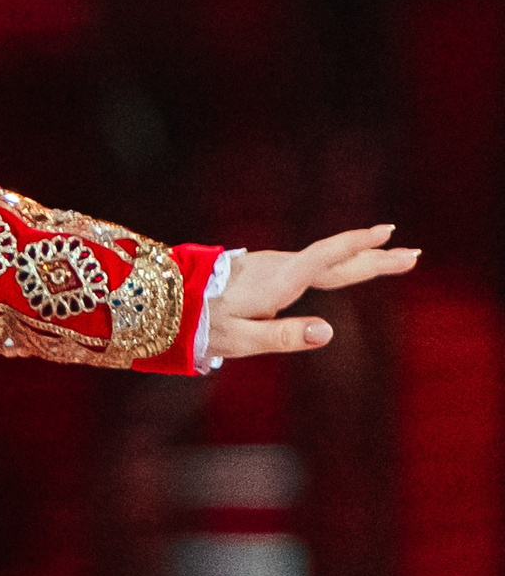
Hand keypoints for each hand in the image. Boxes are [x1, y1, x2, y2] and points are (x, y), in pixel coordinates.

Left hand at [207, 224, 418, 359]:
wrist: (163, 301)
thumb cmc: (201, 324)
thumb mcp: (240, 339)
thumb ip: (284, 336)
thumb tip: (328, 333)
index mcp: (277, 281)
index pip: (324, 259)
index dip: (357, 247)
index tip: (388, 236)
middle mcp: (277, 268)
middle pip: (333, 260)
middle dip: (373, 256)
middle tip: (412, 253)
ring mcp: (269, 266)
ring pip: (322, 261)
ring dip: (356, 258)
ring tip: (389, 256)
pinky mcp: (262, 270)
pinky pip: (308, 264)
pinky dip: (333, 262)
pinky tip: (342, 265)